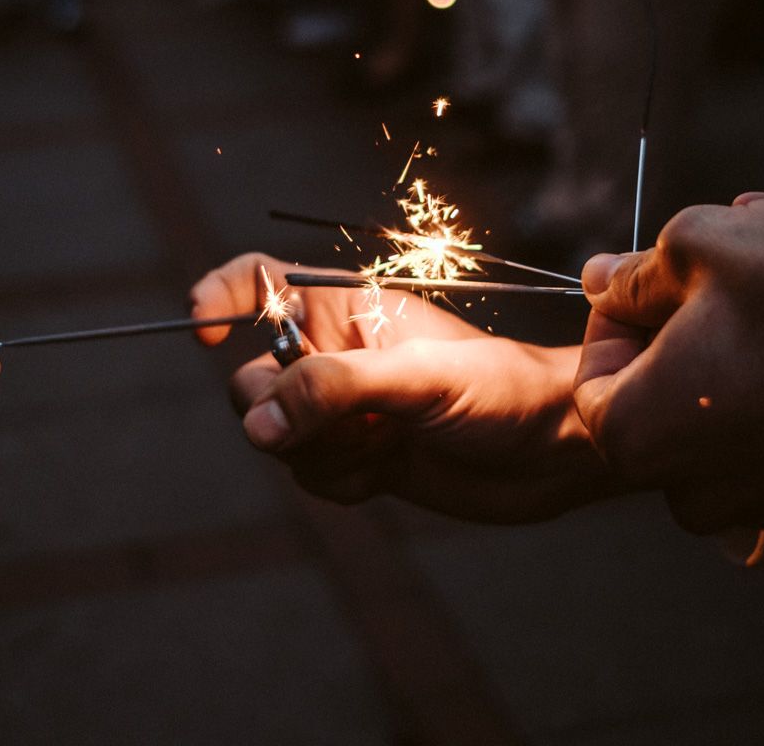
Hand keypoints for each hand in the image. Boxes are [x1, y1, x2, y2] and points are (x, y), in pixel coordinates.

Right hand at [191, 254, 613, 522]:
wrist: (557, 451)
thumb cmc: (503, 391)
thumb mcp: (416, 380)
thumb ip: (331, 393)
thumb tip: (257, 426)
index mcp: (347, 307)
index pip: (259, 282)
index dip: (219, 296)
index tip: (205, 332)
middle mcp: (337, 352)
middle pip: (252, 376)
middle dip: (280, 411)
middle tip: (342, 421)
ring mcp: (347, 407)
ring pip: (277, 436)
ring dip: (321, 453)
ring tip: (385, 444)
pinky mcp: (359, 456)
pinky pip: (309, 475)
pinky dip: (340, 481)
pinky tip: (389, 472)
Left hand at [574, 196, 763, 533]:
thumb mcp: (698, 247)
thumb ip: (634, 273)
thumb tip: (598, 279)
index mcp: (638, 439)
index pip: (594, 377)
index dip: (619, 316)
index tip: (657, 277)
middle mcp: (691, 490)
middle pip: (660, 391)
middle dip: (684, 319)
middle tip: (720, 266)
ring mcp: (759, 499)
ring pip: (720, 400)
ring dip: (735, 333)